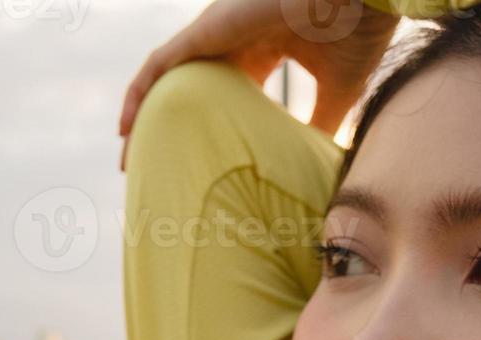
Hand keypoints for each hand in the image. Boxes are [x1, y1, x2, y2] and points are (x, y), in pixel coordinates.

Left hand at [119, 0, 400, 170]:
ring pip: (163, 78)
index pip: (219, 92)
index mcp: (261, 49)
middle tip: (148, 167)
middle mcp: (233, 39)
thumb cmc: (355, 34)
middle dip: (163, 126)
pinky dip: (139, 92)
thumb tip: (319, 162)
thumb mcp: (336, 91)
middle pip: (184, 88)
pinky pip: (158, 63)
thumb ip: (321, 123)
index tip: (192, 160)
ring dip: (142, 115)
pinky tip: (125, 125)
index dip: (204, 125)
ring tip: (127, 155)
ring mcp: (216, 32)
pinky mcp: (206, 30)